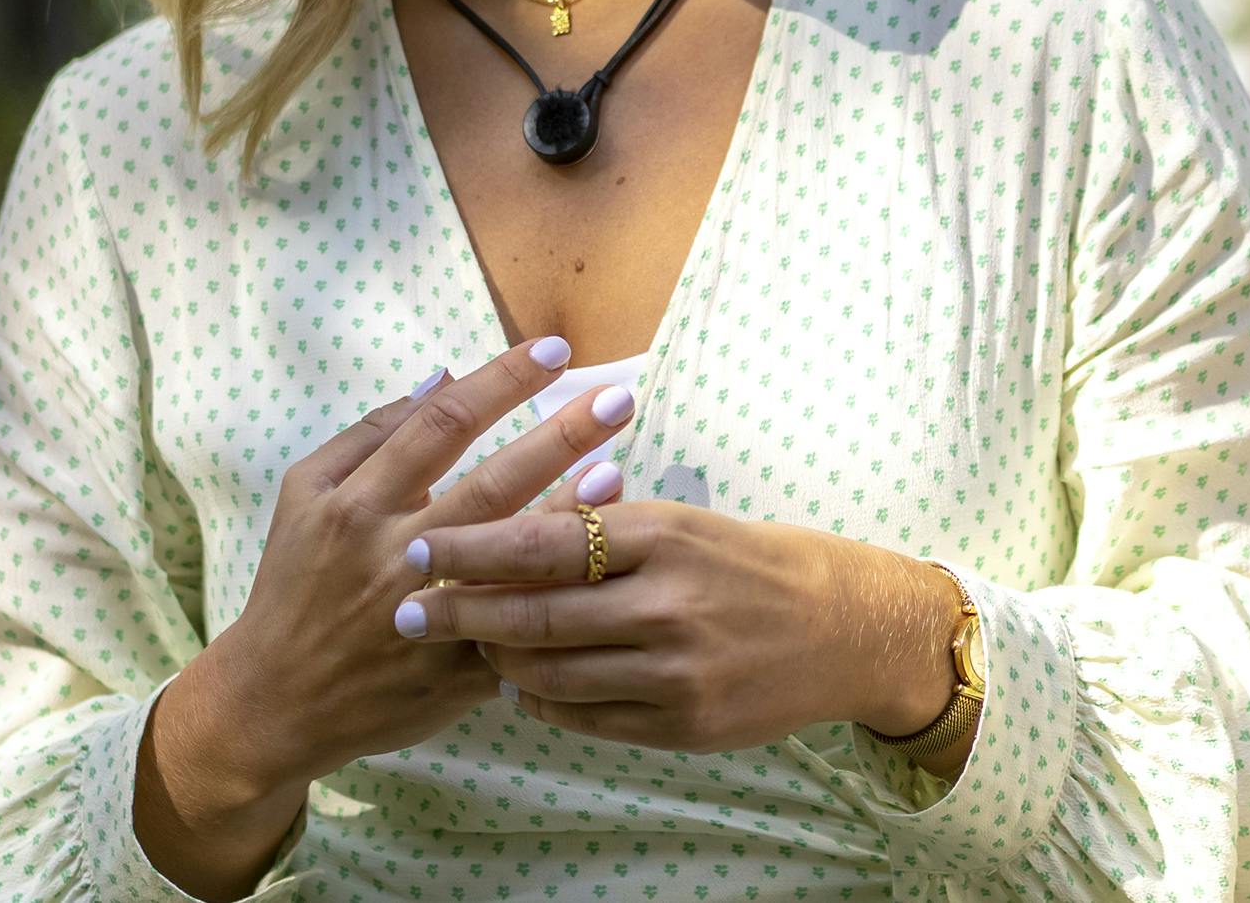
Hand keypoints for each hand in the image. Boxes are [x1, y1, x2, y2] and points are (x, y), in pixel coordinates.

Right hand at [132, 343, 639, 898]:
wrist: (277, 702)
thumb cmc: (294, 584)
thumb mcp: (304, 495)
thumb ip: (369, 433)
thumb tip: (440, 377)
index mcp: (359, 503)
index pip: (441, 423)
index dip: (502, 381)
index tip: (555, 350)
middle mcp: (395, 554)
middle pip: (491, 482)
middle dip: (559, 436)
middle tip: (619, 397)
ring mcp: (429, 616)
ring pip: (509, 559)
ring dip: (568, 513)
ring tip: (619, 472)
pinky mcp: (454, 671)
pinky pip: (517, 630)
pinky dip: (557, 598)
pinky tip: (601, 571)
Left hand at [397, 499, 967, 761]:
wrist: (846, 630)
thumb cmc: (755, 563)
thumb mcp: (686, 524)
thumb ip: (608, 527)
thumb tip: (515, 525)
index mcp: (665, 537)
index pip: (545, 541)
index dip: (472, 549)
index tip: (418, 548)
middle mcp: (668, 605)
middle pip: (535, 614)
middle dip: (458, 613)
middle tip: (403, 612)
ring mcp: (675, 672)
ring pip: (551, 674)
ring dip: (498, 661)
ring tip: (470, 645)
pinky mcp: (682, 726)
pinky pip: (586, 718)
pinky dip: (545, 702)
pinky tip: (528, 685)